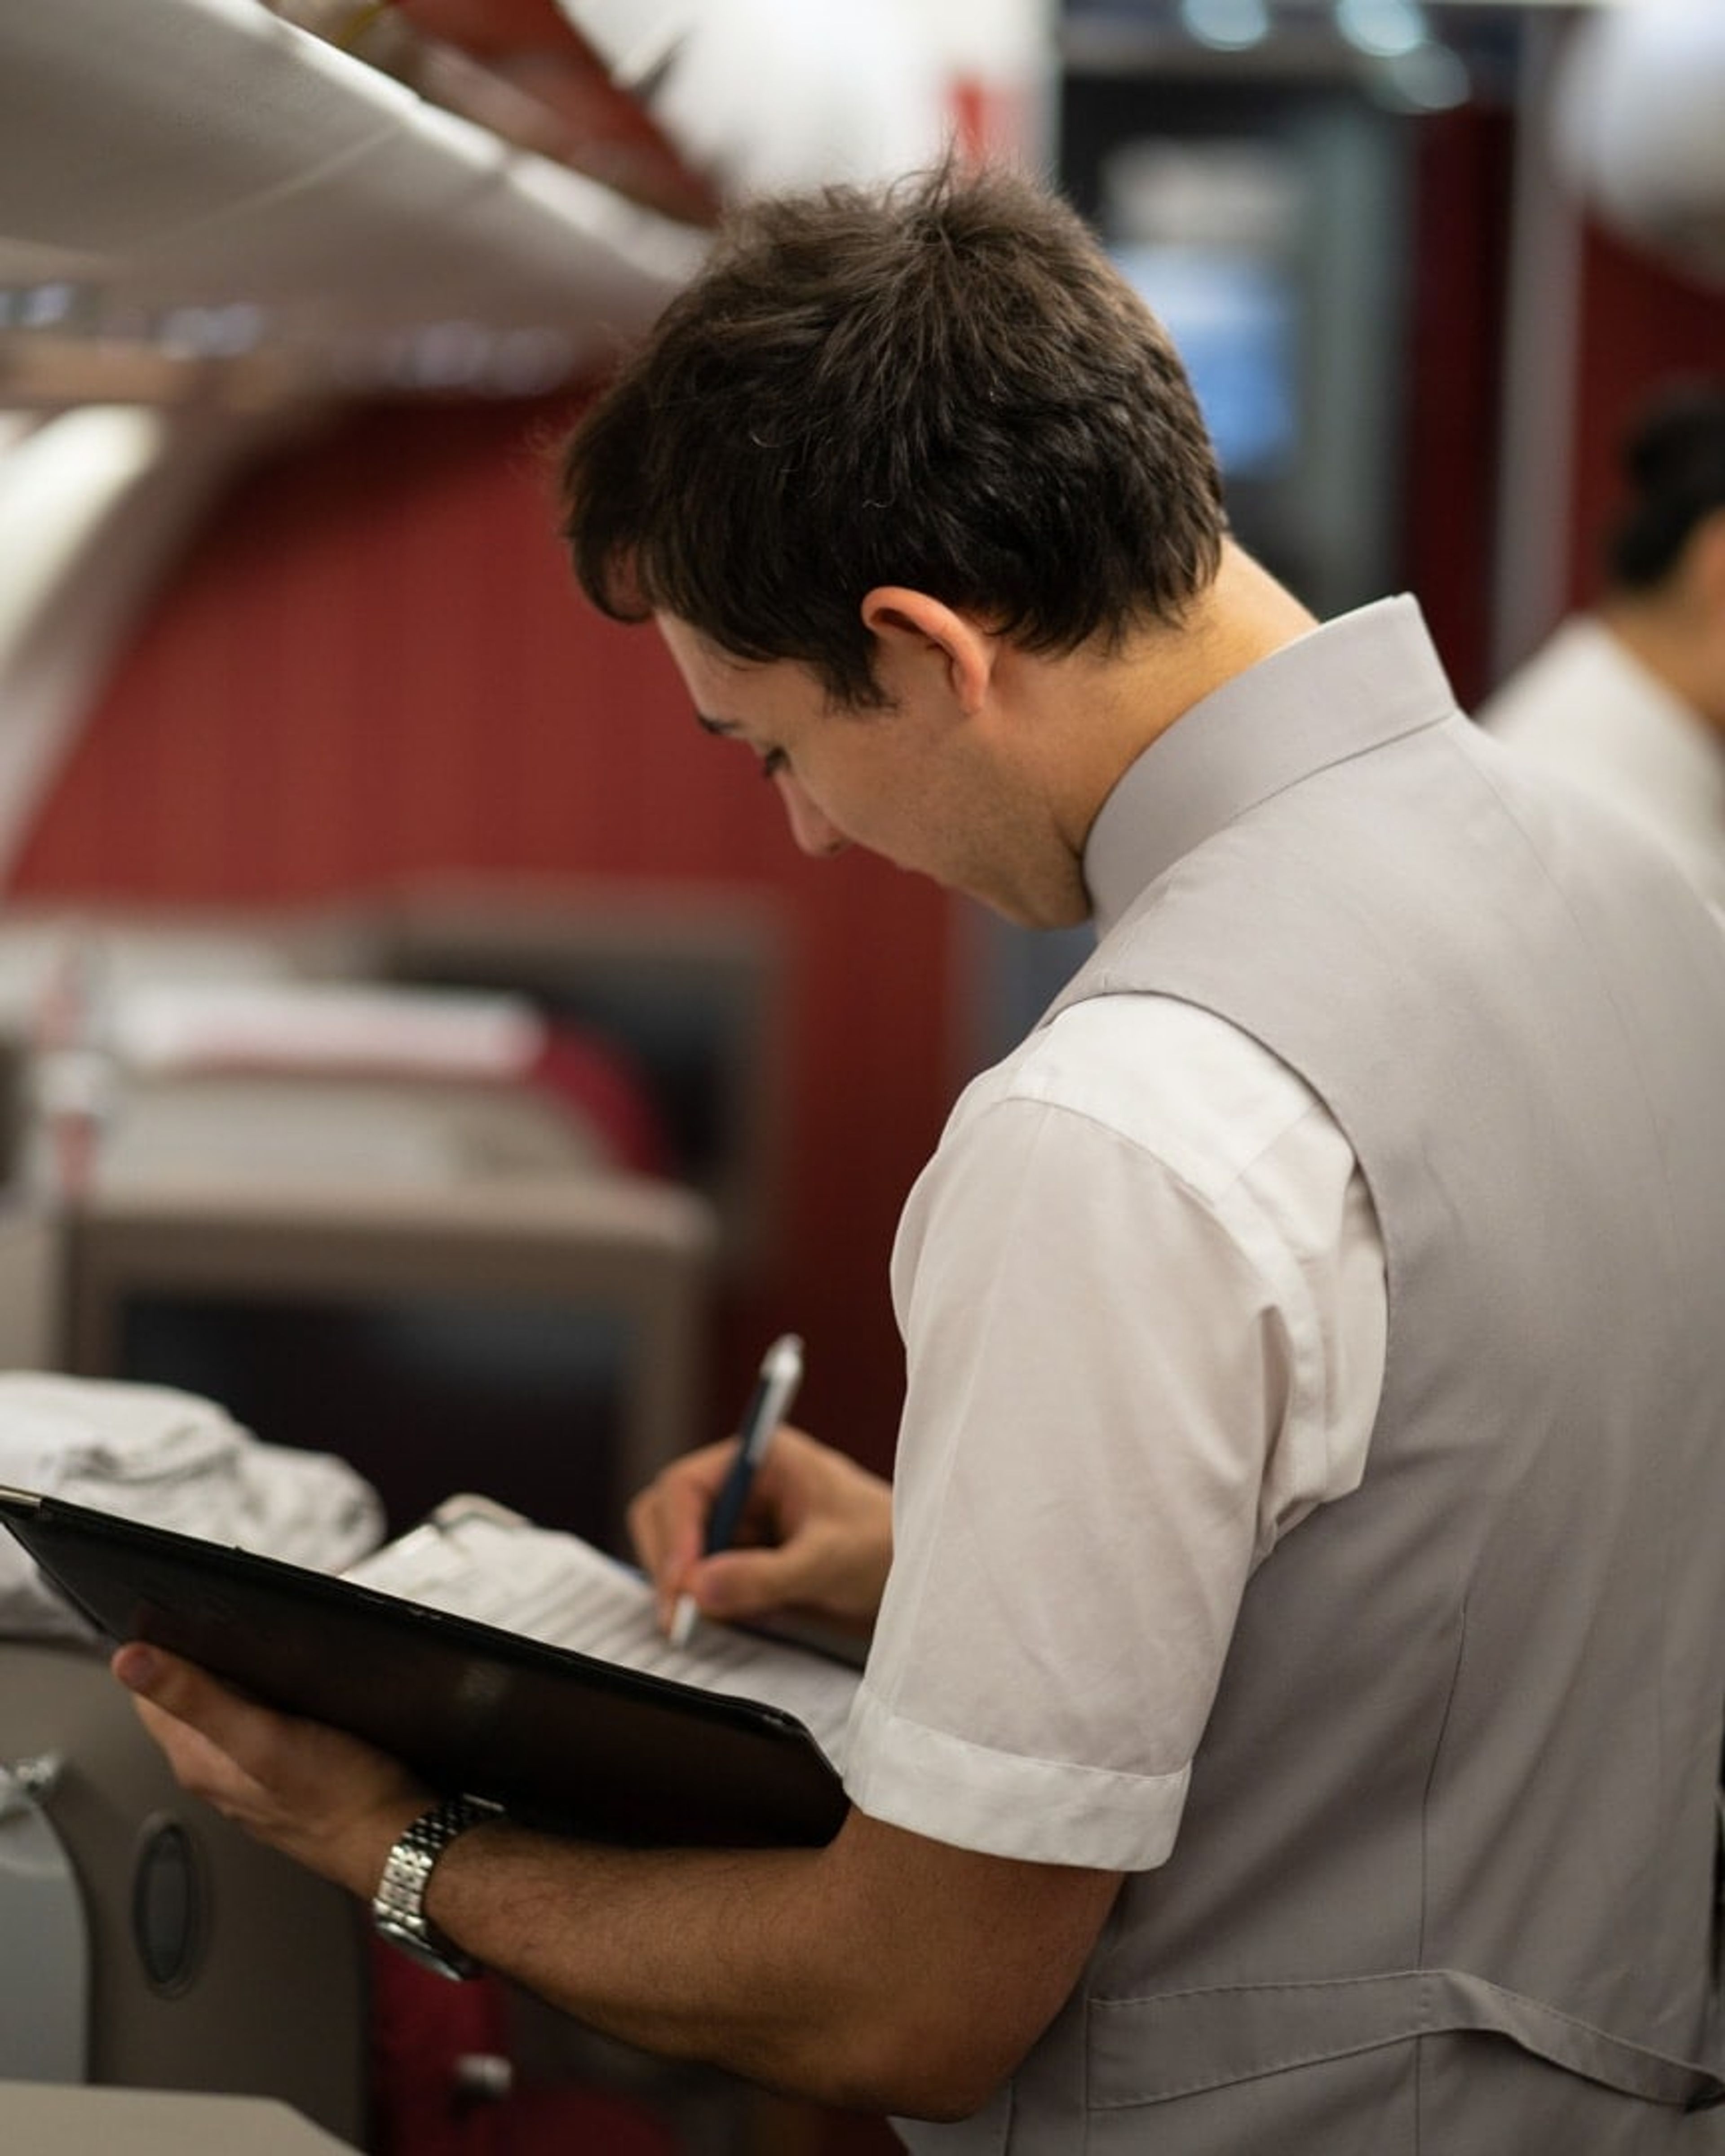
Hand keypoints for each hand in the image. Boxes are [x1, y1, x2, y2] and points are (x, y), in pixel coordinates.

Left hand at [112, 1643, 429, 1898]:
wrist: (399, 1840)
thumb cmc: (342, 1795)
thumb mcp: (263, 1735)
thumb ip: (196, 1697)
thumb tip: (129, 1661)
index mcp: (198, 1760)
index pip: (148, 1696)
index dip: (160, 1652)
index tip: (186, 1621)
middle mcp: (215, 1773)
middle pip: (185, 1704)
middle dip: (200, 1662)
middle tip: (233, 1630)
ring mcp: (250, 1779)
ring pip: (223, 1716)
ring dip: (235, 1682)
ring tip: (266, 1655)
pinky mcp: (283, 1780)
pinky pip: (258, 1731)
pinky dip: (267, 1704)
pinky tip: (294, 1695)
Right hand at [628, 1423, 891, 1635]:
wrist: (912, 1583)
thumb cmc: (884, 1551)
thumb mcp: (829, 1562)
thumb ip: (765, 1575)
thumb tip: (697, 1589)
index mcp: (762, 1459)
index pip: (686, 1485)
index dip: (675, 1534)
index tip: (682, 1585)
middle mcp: (742, 1485)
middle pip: (667, 1516)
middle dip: (671, 1565)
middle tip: (683, 1619)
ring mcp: (739, 1524)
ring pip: (678, 1553)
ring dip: (689, 1589)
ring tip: (729, 1618)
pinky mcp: (741, 1560)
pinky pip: (700, 1582)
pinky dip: (707, 1604)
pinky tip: (743, 1619)